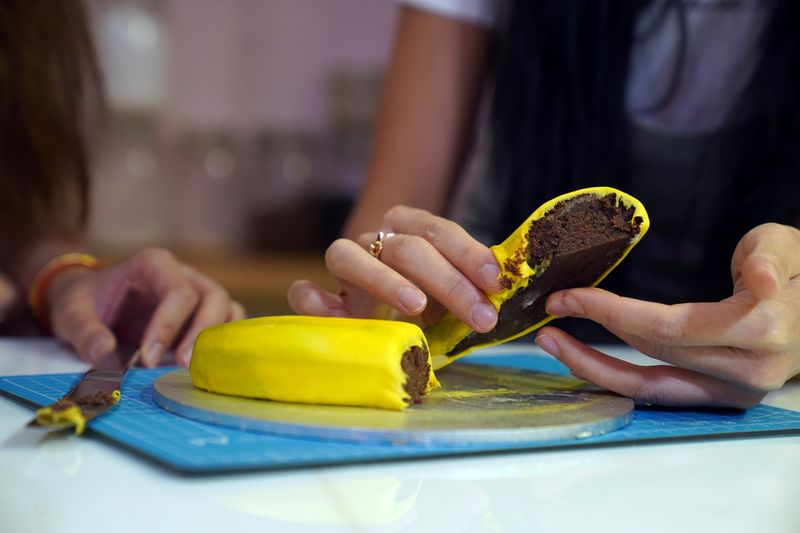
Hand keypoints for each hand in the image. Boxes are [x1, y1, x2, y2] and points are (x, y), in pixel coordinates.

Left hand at [47, 248, 245, 366]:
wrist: (92, 300)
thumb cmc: (86, 301)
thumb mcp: (72, 312)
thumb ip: (85, 332)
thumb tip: (104, 354)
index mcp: (154, 265)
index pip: (178, 292)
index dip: (169, 326)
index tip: (146, 360)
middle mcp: (185, 274)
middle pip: (213, 297)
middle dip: (201, 333)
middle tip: (180, 365)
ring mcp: (199, 292)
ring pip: (228, 310)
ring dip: (217, 340)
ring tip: (195, 368)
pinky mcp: (205, 314)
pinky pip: (228, 325)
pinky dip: (223, 345)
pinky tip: (206, 367)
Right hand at [288, 205, 502, 331]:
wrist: (382, 308)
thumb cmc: (427, 298)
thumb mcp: (452, 290)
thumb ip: (471, 288)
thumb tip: (502, 295)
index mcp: (410, 227)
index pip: (439, 231)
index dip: (469, 254)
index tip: (496, 283)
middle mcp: (374, 238)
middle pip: (406, 248)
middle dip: (449, 282)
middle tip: (481, 316)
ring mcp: (344, 266)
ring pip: (348, 256)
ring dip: (384, 281)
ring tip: (416, 307)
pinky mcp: (319, 297)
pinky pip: (303, 292)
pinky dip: (313, 300)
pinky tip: (335, 315)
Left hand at [534, 223, 799, 407]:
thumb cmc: (798, 273)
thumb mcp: (787, 246)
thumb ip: (770, 257)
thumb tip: (761, 280)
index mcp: (760, 331)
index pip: (666, 327)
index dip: (611, 313)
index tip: (568, 296)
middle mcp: (745, 371)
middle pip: (651, 357)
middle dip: (592, 335)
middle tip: (549, 313)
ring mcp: (733, 392)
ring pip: (649, 388)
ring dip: (594, 369)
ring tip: (553, 345)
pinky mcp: (721, 398)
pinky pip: (660, 393)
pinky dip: (619, 380)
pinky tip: (586, 362)